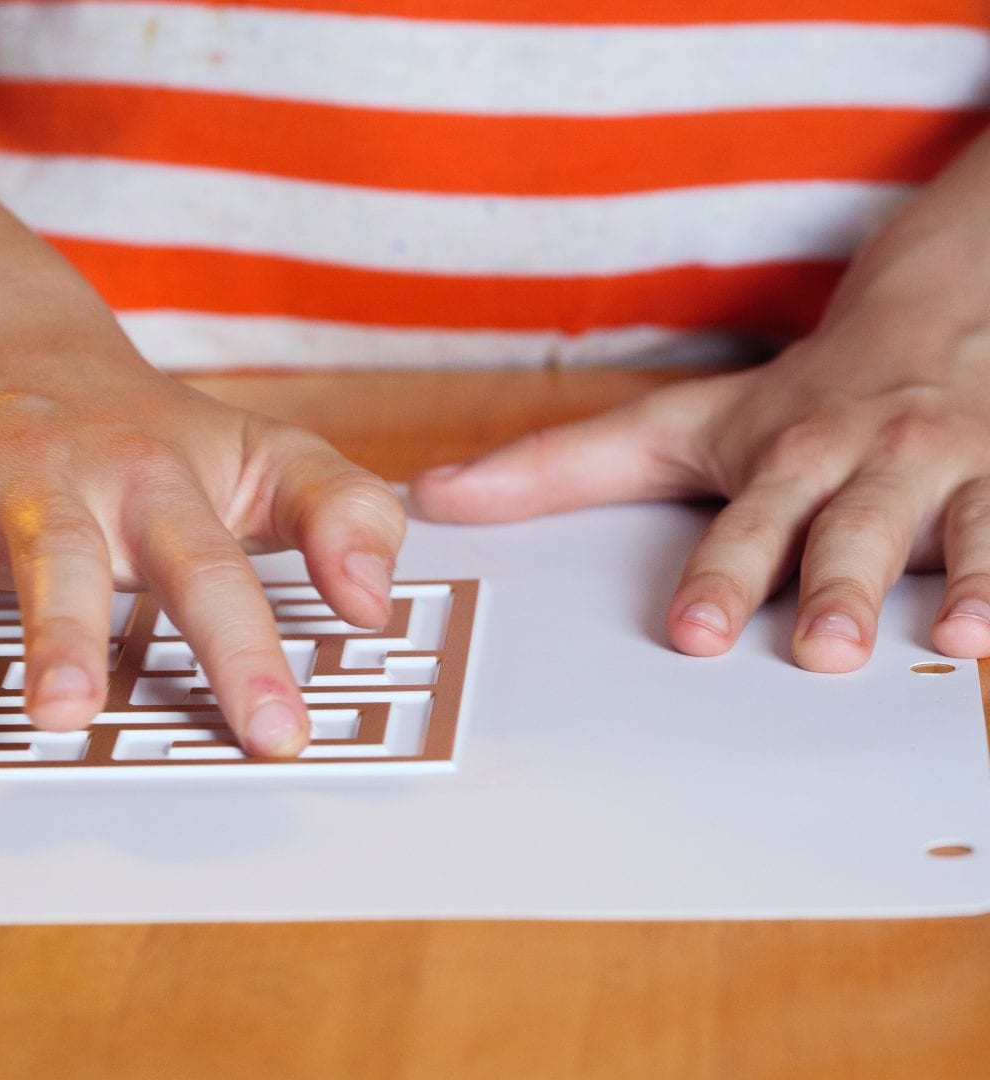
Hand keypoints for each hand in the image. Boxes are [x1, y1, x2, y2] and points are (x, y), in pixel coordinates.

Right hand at [0, 330, 403, 755]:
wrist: (19, 335)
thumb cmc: (154, 429)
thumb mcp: (264, 453)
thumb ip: (341, 512)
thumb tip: (378, 601)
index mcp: (159, 480)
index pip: (211, 568)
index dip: (246, 649)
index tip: (277, 734)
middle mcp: (58, 478)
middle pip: (62, 555)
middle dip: (63, 632)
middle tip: (68, 715)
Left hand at [412, 184, 989, 670]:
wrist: (945, 308)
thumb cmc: (795, 395)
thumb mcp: (678, 423)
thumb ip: (561, 467)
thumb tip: (431, 496)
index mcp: (780, 451)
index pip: (744, 521)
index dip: (718, 575)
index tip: (688, 632)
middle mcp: (863, 456)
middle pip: (844, 525)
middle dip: (831, 583)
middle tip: (817, 649)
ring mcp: (949, 468)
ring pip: (951, 523)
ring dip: (947, 576)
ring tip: (941, 636)